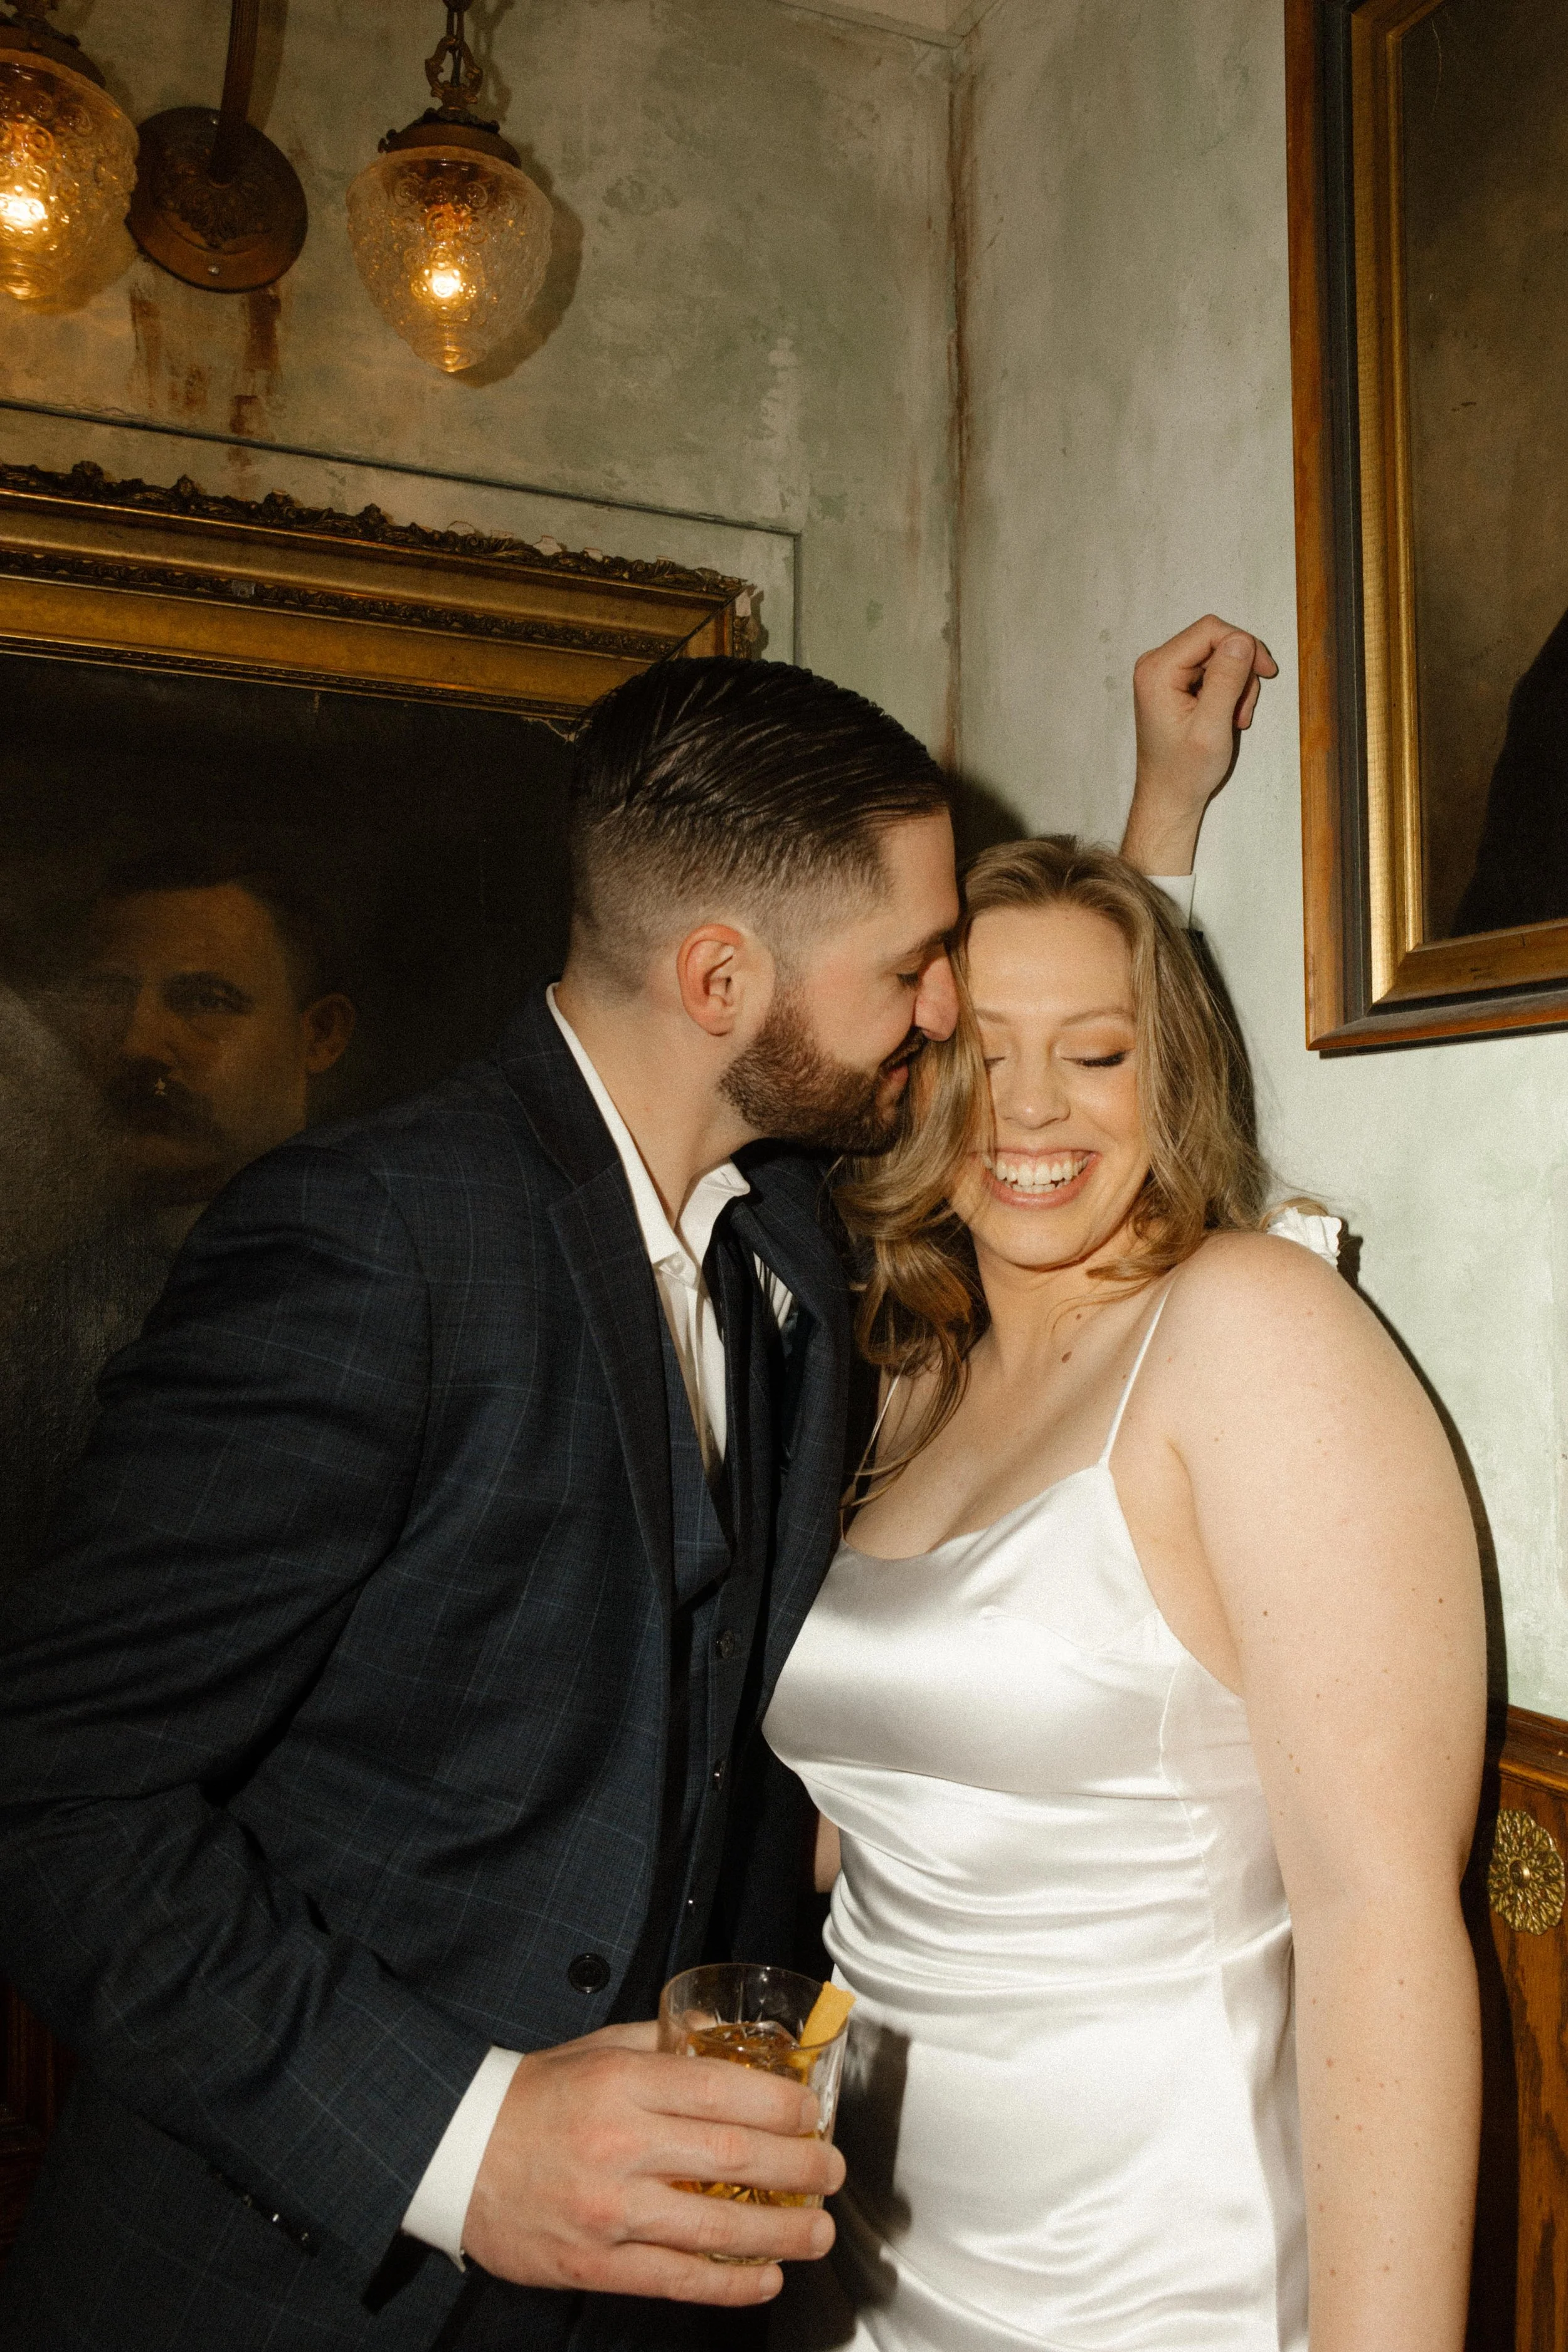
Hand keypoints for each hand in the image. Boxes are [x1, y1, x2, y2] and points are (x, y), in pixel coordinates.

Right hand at [461, 2022, 844, 2304]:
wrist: (457, 2153)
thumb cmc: (535, 2097)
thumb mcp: (600, 2047)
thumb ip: (667, 2040)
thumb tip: (733, 2036)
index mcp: (623, 2084)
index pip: (722, 2092)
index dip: (782, 2104)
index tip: (814, 2113)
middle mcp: (621, 2146)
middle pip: (732, 2157)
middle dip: (799, 2168)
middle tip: (832, 2172)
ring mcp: (609, 2211)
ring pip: (713, 2226)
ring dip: (780, 2234)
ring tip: (818, 2231)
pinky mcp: (595, 2264)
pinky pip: (676, 2280)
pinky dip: (729, 2283)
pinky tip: (765, 2278)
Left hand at [1122, 615, 1277, 876]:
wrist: (1168, 797)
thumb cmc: (1184, 772)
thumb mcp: (1211, 727)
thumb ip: (1226, 680)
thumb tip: (1242, 640)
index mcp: (1157, 670)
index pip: (1211, 630)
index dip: (1245, 645)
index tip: (1265, 672)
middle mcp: (1156, 664)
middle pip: (1216, 640)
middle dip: (1241, 671)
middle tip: (1244, 709)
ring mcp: (1165, 672)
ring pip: (1219, 655)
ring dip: (1237, 685)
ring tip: (1233, 720)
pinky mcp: (1175, 682)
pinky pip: (1213, 670)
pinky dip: (1229, 691)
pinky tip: (1227, 717)